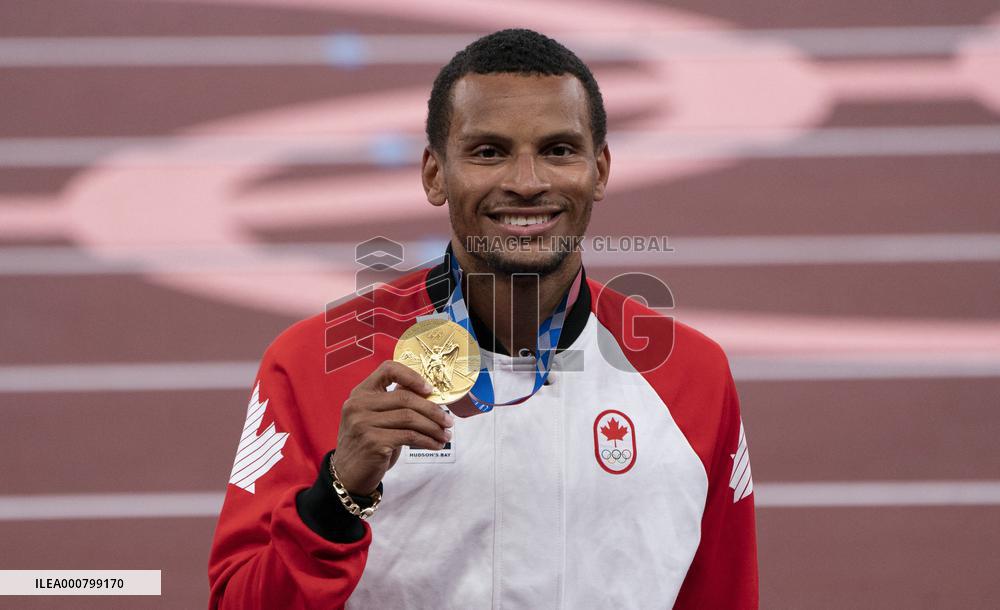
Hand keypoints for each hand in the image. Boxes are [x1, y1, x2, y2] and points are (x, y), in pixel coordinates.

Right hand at [332, 360, 453, 495]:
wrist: (348, 475)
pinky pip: (410, 437)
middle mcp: (358, 404)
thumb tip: (428, 393)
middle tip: (448, 421)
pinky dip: (427, 441)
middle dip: (433, 410)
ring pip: (410, 418)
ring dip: (433, 428)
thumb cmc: (368, 443)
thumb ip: (394, 403)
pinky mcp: (373, 442)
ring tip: (446, 435)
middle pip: (405, 398)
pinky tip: (435, 445)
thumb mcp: (376, 418)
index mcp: (360, 392)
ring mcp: (363, 423)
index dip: (412, 376)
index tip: (430, 390)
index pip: (388, 369)